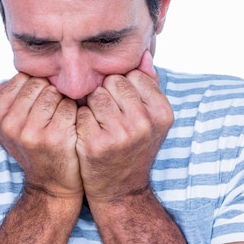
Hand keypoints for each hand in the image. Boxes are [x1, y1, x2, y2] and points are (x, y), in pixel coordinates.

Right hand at [0, 73, 82, 197]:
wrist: (51, 184)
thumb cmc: (34, 146)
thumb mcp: (12, 125)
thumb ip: (10, 96)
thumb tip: (15, 71)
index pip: (22, 78)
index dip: (37, 87)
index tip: (38, 104)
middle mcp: (9, 124)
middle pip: (39, 83)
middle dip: (50, 92)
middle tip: (52, 112)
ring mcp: (31, 132)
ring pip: (55, 92)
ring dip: (63, 102)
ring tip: (60, 120)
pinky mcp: (55, 137)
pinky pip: (70, 106)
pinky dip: (75, 113)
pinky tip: (72, 127)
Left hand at [75, 51, 173, 201]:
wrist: (121, 190)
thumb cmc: (134, 146)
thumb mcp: (151, 118)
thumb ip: (150, 84)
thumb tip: (143, 54)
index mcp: (162, 112)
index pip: (134, 75)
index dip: (124, 88)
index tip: (125, 106)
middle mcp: (145, 123)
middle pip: (113, 81)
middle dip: (107, 94)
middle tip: (110, 116)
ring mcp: (121, 134)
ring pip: (95, 95)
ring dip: (92, 106)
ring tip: (100, 124)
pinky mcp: (96, 144)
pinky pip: (81, 112)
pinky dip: (81, 120)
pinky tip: (89, 135)